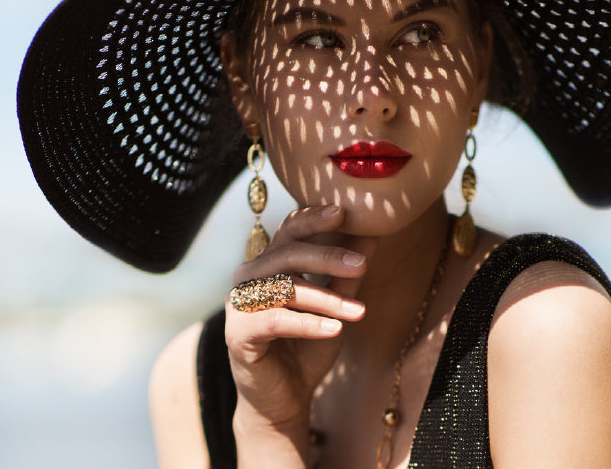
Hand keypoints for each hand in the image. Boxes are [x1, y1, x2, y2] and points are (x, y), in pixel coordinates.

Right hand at [224, 205, 372, 439]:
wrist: (284, 398)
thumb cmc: (307, 346)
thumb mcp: (335, 305)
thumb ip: (347, 273)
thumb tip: (373, 232)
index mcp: (270, 263)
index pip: (289, 229)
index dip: (312, 217)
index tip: (343, 211)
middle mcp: (250, 277)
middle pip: (286, 253)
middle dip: (327, 257)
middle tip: (362, 265)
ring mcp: (240, 304)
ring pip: (284, 288)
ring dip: (326, 299)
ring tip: (359, 312)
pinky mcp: (238, 334)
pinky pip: (275, 321)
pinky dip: (307, 324)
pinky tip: (335, 330)